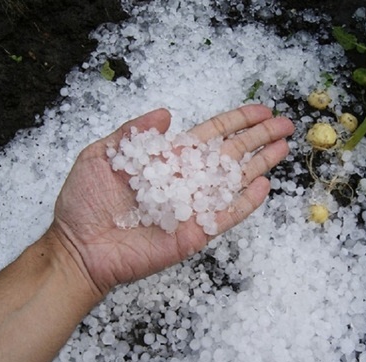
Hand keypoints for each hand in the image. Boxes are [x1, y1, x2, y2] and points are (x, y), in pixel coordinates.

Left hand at [49, 105, 293, 294]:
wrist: (79, 247)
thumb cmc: (85, 202)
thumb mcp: (102, 155)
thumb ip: (134, 133)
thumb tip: (166, 111)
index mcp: (168, 159)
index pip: (211, 135)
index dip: (237, 121)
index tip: (261, 110)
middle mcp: (186, 180)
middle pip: (231, 154)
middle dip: (259, 138)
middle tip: (286, 124)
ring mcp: (193, 207)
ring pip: (234, 182)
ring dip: (260, 164)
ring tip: (284, 148)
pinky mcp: (195, 233)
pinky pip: (226, 216)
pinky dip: (246, 203)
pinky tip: (264, 186)